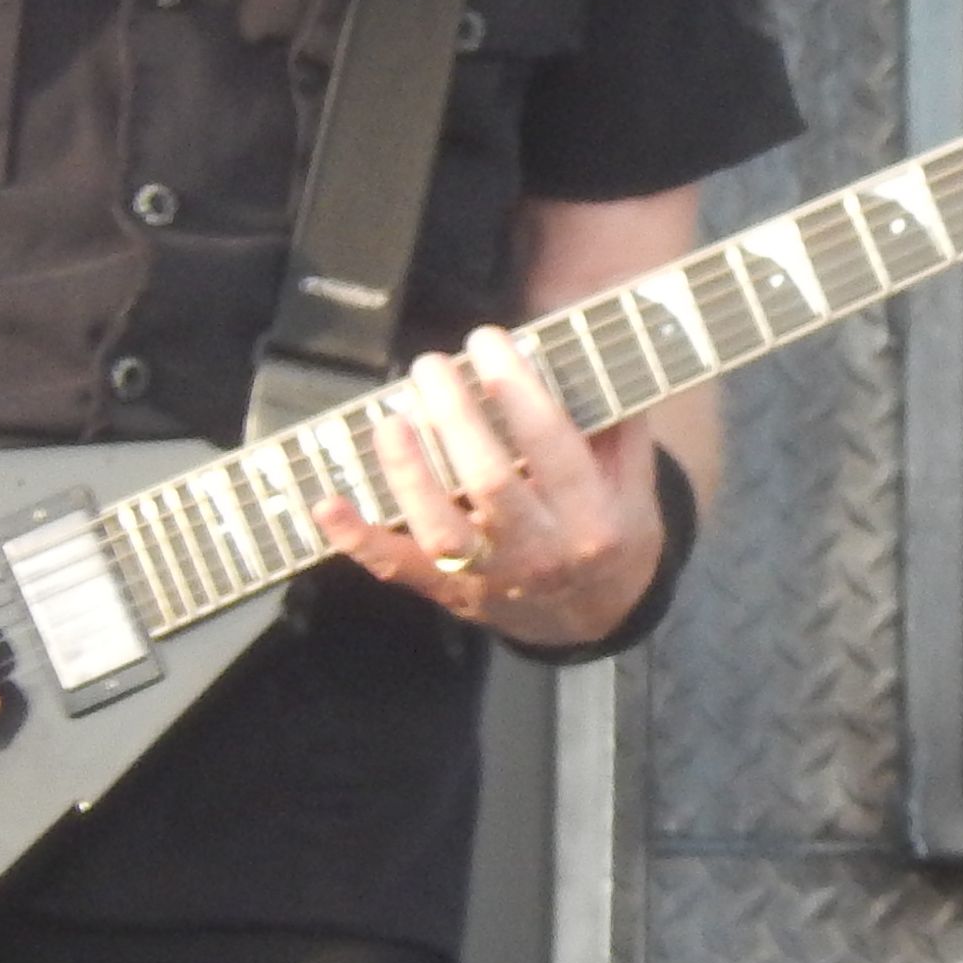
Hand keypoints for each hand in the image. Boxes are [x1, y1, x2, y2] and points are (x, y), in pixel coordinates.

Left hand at [317, 327, 663, 649]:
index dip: (515, 389)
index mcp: (592, 516)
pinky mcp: (450, 590)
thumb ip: (616, 420)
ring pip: (441, 528)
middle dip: (455, 416)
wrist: (598, 619)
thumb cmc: (612, 532)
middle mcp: (542, 550)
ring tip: (390, 417)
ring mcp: (491, 576)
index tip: (486, 343)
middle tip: (431, 366)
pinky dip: (357, 538)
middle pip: (489, 480)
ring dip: (408, 471)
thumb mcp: (635, 482)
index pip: (550, 443)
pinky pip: (397, 567)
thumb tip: (589, 345)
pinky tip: (328, 504)